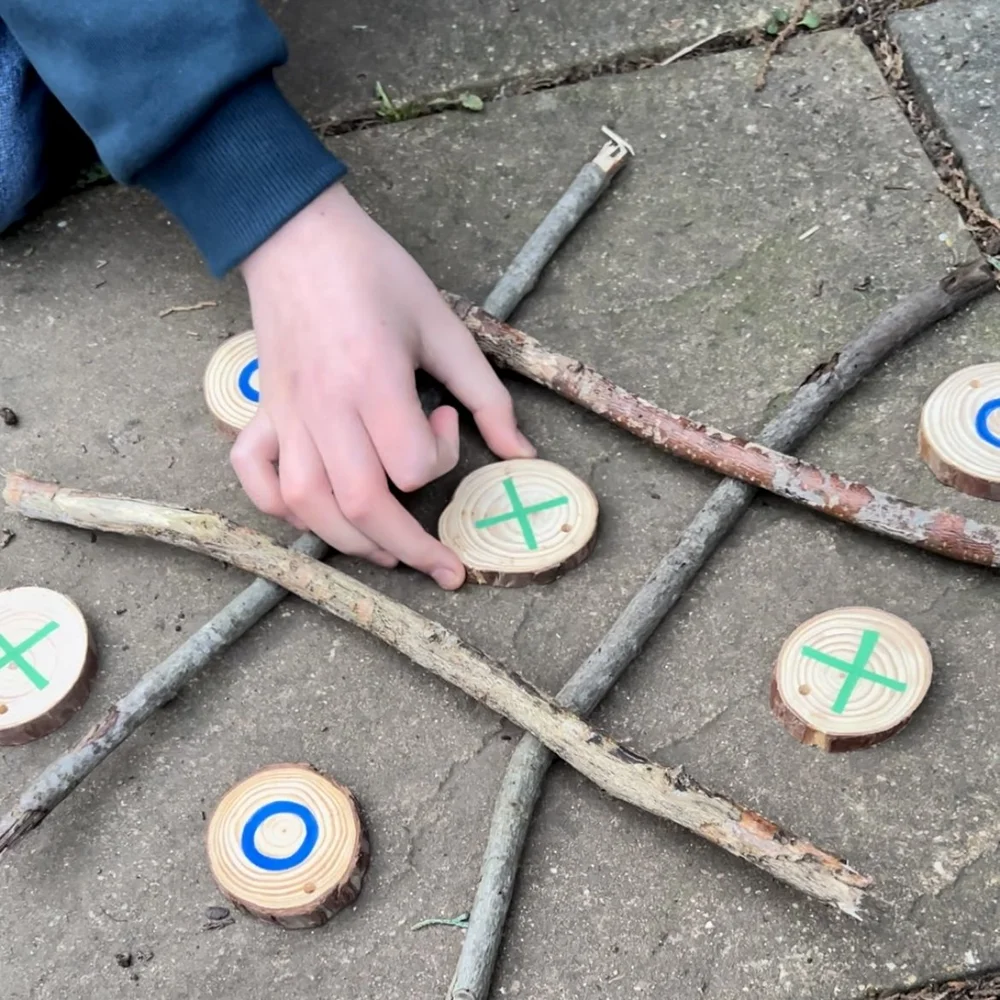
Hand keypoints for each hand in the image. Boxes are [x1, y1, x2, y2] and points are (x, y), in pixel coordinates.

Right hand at [232, 182, 534, 588]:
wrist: (298, 235)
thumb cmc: (376, 274)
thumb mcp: (444, 326)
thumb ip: (486, 396)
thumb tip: (523, 454)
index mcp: (374, 381)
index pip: (410, 466)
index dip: (441, 460)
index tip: (444, 421)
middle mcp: (325, 408)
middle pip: (359, 506)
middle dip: (405, 547)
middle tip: (439, 562)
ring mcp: (287, 414)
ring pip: (306, 504)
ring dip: (348, 542)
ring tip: (385, 551)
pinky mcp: (263, 411)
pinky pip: (254, 474)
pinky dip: (277, 506)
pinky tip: (312, 512)